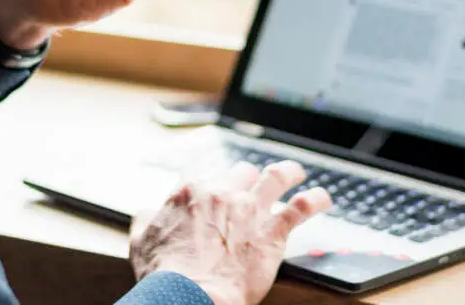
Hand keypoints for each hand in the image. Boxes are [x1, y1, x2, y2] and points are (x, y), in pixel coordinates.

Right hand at [129, 161, 331, 304]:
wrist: (190, 295)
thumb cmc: (165, 274)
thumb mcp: (141, 242)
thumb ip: (145, 220)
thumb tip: (147, 213)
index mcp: (190, 191)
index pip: (202, 174)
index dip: (208, 183)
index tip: (211, 191)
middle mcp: (222, 193)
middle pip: (240, 172)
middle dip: (245, 177)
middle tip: (251, 185)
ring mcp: (250, 210)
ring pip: (275, 177)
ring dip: (287, 172)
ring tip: (294, 171)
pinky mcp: (272, 232)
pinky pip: (301, 209)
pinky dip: (315, 199)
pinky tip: (323, 198)